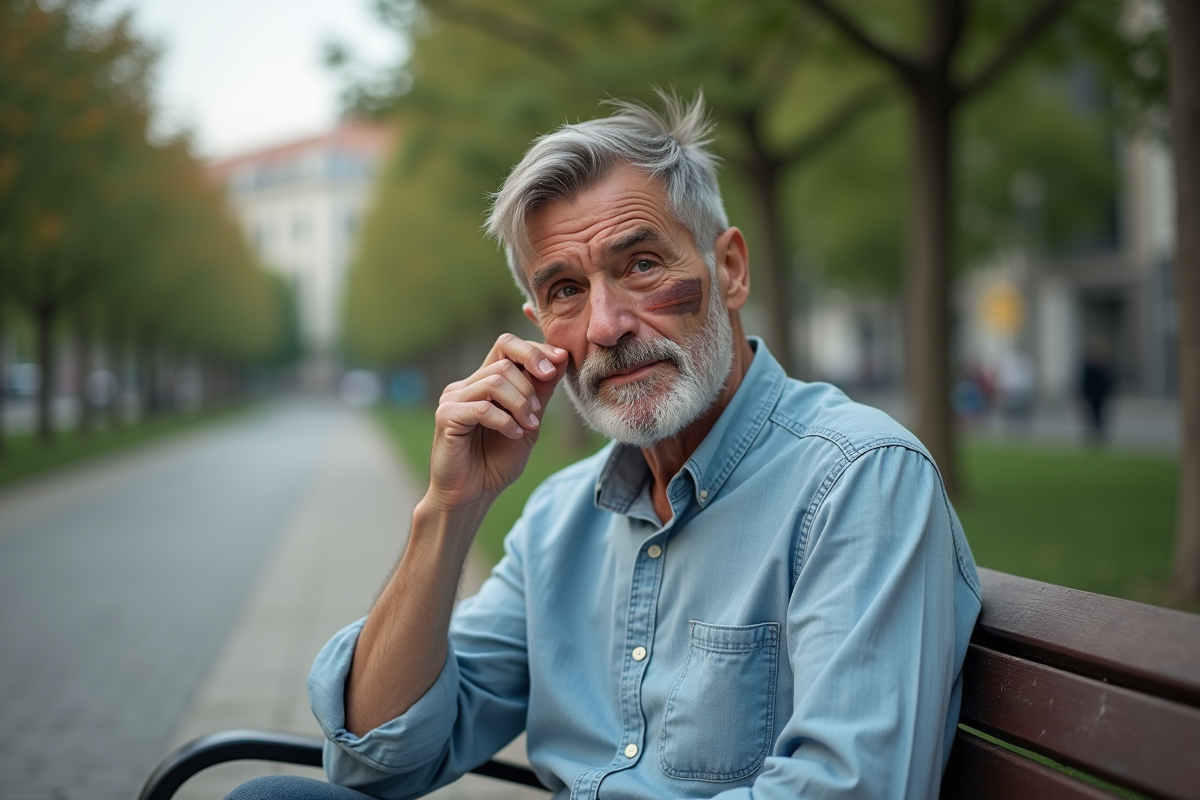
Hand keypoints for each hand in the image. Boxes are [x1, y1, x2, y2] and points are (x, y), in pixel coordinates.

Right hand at [427, 333, 567, 511]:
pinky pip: (482, 408)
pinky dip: (505, 421)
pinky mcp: (446, 417)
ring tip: (528, 427)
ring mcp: (453, 399)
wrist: (473, 495)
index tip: (559, 361)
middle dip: (530, 388)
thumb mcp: (529, 422)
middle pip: (504, 363)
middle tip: (537, 415)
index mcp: (484, 382)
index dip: (534, 350)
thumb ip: (541, 391)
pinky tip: (513, 435)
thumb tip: (561, 356)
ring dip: (521, 405)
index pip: (506, 345)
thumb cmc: (497, 461)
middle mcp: (466, 385)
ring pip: (495, 382)